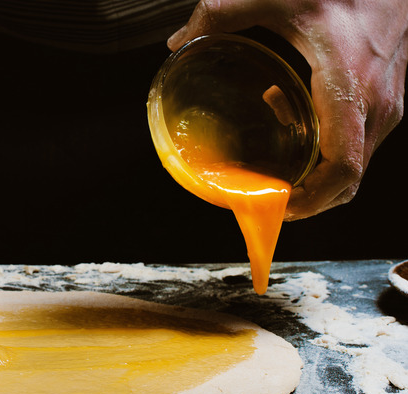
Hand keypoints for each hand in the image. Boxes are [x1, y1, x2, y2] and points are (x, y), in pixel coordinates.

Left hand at [168, 0, 407, 219]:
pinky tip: (292, 118)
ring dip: (314, 174)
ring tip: (276, 160)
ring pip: (355, 167)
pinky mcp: (383, 103)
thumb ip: (222, 12)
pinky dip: (325, 152)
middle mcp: (375, 105)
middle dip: (308, 199)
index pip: (343, 166)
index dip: (311, 199)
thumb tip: (177, 39)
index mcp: (349, 86)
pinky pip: (356, 146)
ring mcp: (384, 107)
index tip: (277, 206)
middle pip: (349, 180)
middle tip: (266, 200)